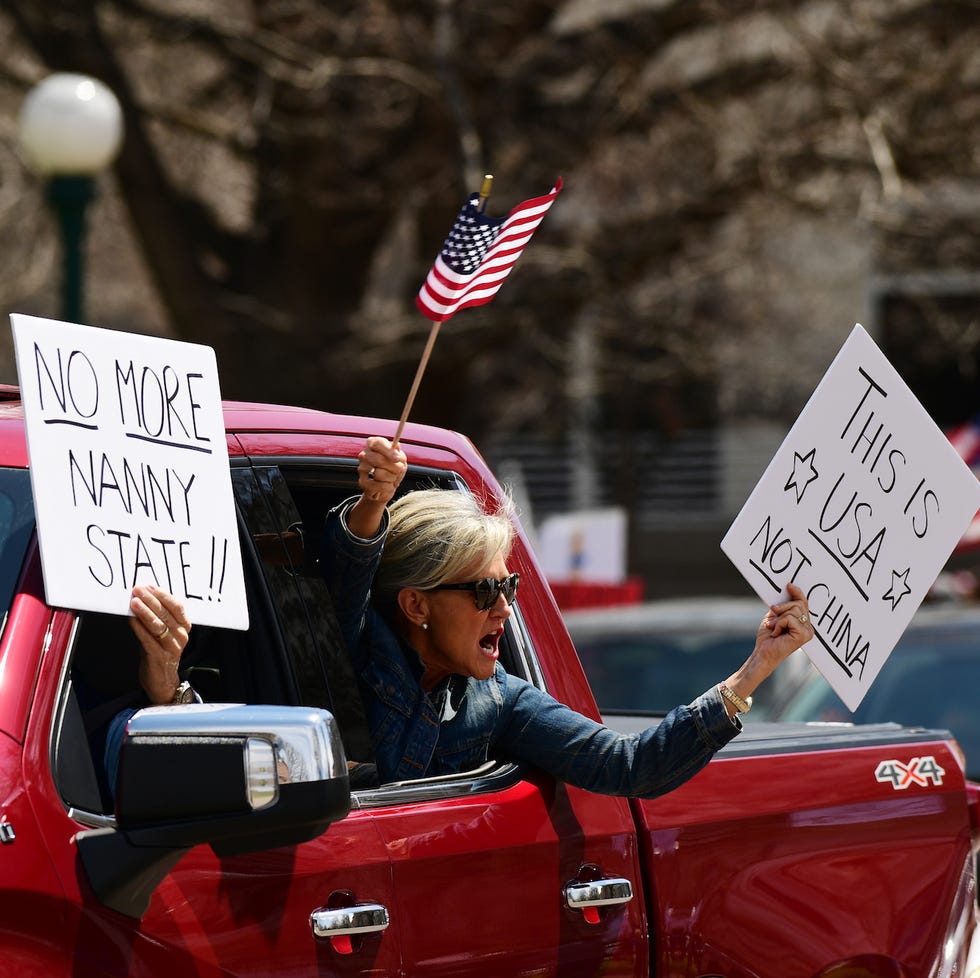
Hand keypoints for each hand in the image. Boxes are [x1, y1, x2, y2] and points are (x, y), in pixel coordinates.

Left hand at [129, 584, 190, 704]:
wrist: (162, 680)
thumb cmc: (161, 651)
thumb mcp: (165, 633)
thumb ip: (159, 617)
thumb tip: (143, 597)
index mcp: (185, 626)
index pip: (177, 606)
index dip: (163, 595)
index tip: (148, 586)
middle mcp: (181, 636)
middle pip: (166, 614)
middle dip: (150, 600)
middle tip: (137, 590)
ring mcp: (172, 647)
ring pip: (158, 625)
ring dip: (144, 612)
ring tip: (133, 602)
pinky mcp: (159, 656)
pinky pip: (147, 639)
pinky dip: (138, 628)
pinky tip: (131, 619)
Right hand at [358, 436, 406, 502]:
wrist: (386, 486)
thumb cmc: (393, 469)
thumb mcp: (399, 459)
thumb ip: (398, 452)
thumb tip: (396, 446)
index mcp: (373, 445)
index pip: (377, 443)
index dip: (388, 451)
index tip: (397, 458)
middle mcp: (365, 455)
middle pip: (379, 460)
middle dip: (394, 467)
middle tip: (399, 470)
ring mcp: (362, 469)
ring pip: (380, 474)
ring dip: (392, 477)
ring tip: (392, 477)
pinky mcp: (362, 482)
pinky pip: (380, 485)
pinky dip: (388, 486)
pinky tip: (387, 485)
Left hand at [722, 582, 812, 715]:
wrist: (762, 653)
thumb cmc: (768, 637)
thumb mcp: (775, 617)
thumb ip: (782, 607)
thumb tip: (786, 590)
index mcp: (803, 623)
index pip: (803, 603)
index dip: (797, 593)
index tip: (789, 585)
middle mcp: (808, 628)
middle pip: (798, 604)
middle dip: (781, 607)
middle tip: (772, 616)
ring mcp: (807, 632)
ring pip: (793, 610)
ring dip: (778, 618)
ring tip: (773, 627)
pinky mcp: (803, 635)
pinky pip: (789, 619)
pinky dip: (778, 623)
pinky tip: (776, 633)